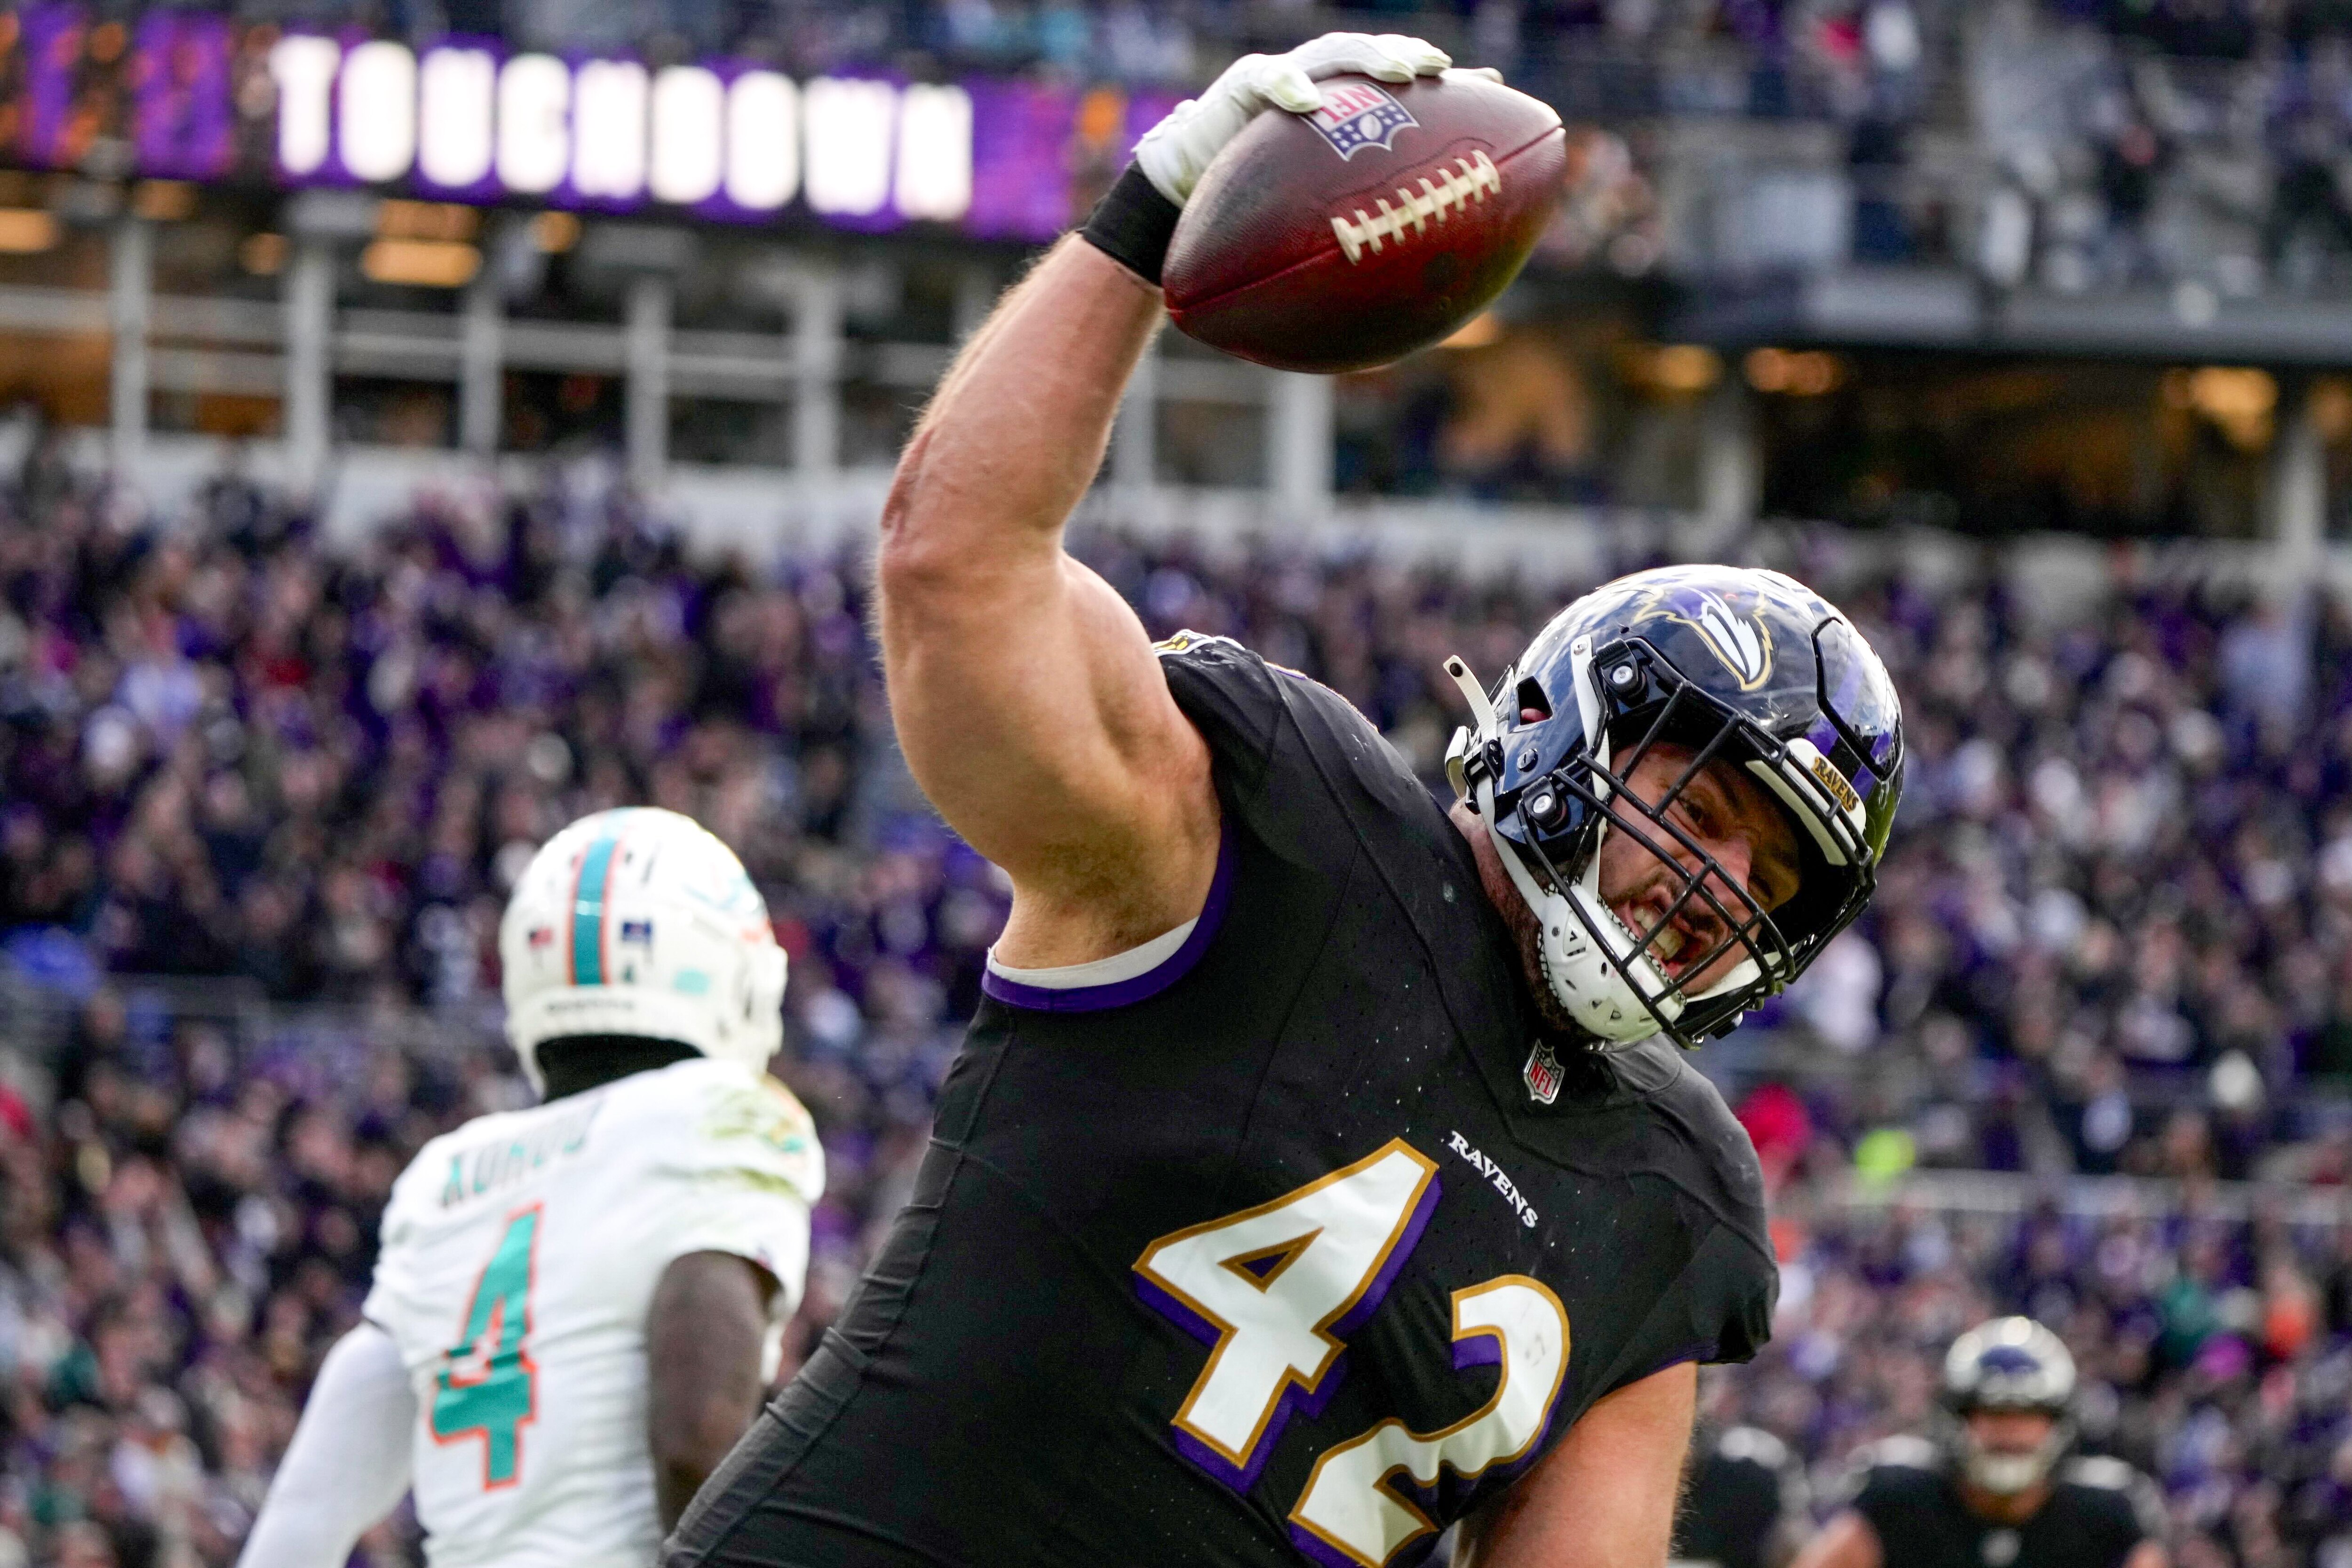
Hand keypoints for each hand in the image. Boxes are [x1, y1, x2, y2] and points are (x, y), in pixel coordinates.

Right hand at [1133, 33, 1459, 206]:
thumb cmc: (1260, 206)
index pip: (1397, 82)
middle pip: (1371, 56)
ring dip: (1367, 58)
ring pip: (1331, 53)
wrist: (1190, 201)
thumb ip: (1361, 214)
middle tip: (1440, 68)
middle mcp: (1320, 85)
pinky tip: (1305, 100)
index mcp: (1344, 108)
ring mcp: (1283, 78)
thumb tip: (1428, 259)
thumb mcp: (1319, 211)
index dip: (1440, 79)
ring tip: (1398, 72)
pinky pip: (1265, 78)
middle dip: (1406, 55)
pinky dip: (1287, 85)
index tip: (1486, 84)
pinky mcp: (1242, 86)